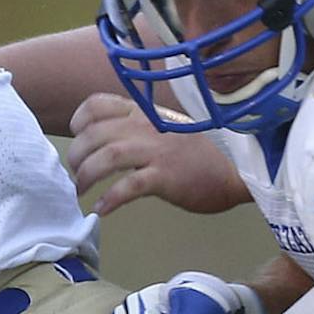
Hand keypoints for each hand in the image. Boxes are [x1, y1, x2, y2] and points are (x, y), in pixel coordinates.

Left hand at [65, 92, 250, 216]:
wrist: (236, 171)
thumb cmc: (199, 154)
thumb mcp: (166, 129)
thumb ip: (137, 129)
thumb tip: (104, 142)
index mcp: (145, 113)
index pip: (99, 104)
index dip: (80, 121)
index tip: (77, 138)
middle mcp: (147, 126)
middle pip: (95, 133)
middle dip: (77, 155)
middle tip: (76, 174)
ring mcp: (157, 150)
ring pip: (107, 155)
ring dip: (87, 175)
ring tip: (82, 192)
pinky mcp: (166, 176)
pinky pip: (128, 186)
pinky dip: (110, 198)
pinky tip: (101, 209)